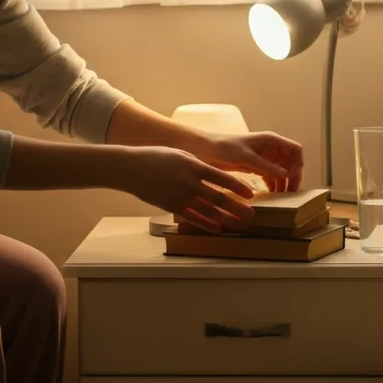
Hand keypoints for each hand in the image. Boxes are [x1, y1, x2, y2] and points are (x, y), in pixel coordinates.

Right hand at [118, 146, 255, 231]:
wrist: (130, 168)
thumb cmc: (155, 157)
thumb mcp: (180, 154)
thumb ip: (198, 164)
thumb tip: (214, 175)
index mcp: (193, 165)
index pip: (222, 178)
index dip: (238, 187)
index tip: (250, 195)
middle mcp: (189, 182)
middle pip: (218, 198)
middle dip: (237, 208)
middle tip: (252, 216)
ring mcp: (179, 195)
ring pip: (208, 210)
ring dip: (226, 219)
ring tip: (239, 225)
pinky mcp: (170, 206)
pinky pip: (192, 217)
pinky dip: (206, 224)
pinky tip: (217, 228)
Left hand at [194, 131, 303, 192]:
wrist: (204, 150)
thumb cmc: (223, 147)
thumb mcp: (245, 157)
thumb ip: (265, 166)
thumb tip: (286, 175)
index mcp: (271, 140)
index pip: (295, 150)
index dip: (298, 164)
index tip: (292, 178)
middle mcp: (270, 148)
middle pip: (291, 163)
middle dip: (293, 177)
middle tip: (289, 194)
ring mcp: (264, 158)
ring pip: (282, 171)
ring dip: (283, 183)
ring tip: (281, 197)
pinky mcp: (256, 167)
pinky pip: (271, 176)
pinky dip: (273, 185)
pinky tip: (271, 194)